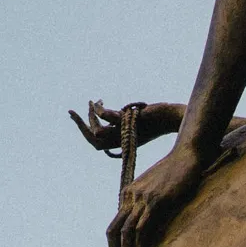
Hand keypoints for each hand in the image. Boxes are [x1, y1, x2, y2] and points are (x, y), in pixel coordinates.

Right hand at [70, 99, 186, 154]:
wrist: (173, 117)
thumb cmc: (156, 119)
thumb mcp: (135, 121)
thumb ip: (120, 122)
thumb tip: (104, 114)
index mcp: (123, 143)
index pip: (98, 145)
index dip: (85, 134)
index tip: (76, 119)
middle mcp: (123, 141)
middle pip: (94, 141)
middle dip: (80, 126)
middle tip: (72, 112)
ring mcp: (126, 133)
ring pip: (98, 131)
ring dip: (90, 116)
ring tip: (92, 102)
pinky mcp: (129, 121)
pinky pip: (107, 117)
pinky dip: (99, 109)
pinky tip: (98, 101)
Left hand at [107, 140, 216, 246]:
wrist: (187, 154)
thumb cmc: (175, 172)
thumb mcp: (155, 188)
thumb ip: (147, 204)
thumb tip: (146, 224)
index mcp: (127, 195)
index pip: (114, 226)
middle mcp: (130, 197)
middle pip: (112, 232)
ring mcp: (142, 198)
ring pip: (125, 232)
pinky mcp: (156, 200)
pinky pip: (142, 227)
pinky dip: (139, 245)